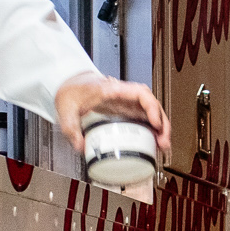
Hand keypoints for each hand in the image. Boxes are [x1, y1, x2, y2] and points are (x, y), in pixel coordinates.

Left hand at [53, 71, 172, 162]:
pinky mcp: (125, 108)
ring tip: (163, 145)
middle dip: (162, 122)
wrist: (69, 83)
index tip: (156, 123)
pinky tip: (154, 140)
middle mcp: (123, 94)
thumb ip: (71, 129)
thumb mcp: (66, 110)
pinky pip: (144, 116)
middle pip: (151, 103)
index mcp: (112, 90)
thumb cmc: (71, 90)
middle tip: (163, 141)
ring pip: (151, 110)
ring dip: (160, 127)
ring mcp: (126, 101)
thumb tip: (81, 147)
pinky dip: (152, 128)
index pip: (140, 94)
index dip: (152, 108)